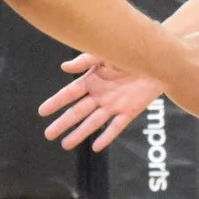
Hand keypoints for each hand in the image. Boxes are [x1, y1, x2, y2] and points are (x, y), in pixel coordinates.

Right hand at [39, 56, 164, 151]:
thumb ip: (85, 61)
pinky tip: (96, 146)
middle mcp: (100, 95)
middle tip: (48, 134)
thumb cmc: (129, 51)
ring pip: (93, 122)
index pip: (69, 94)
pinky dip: (106, 137)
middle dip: (63, 123)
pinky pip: (116, 127)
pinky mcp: (129, 111)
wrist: (157, 58)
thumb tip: (64, 67)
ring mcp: (113, 105)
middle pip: (77, 112)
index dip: (56, 102)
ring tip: (66, 145)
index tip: (42, 112)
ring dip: (80, 133)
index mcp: (92, 80)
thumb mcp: (105, 53)